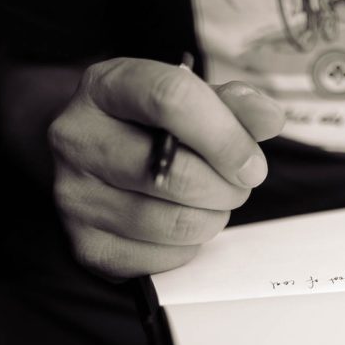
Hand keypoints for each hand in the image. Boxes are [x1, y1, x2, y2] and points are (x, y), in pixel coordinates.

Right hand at [48, 57, 284, 276]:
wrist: (96, 160)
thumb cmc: (152, 127)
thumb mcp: (190, 100)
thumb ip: (233, 105)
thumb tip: (269, 118)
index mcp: (105, 86)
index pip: (171, 100)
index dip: (226, 135)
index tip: (253, 163)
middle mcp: (77, 138)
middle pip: (176, 174)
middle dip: (227, 187)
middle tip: (238, 184)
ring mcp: (75, 197)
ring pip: (175, 223)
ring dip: (214, 217)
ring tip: (212, 201)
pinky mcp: (88, 247)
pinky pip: (164, 258)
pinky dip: (189, 246)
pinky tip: (181, 224)